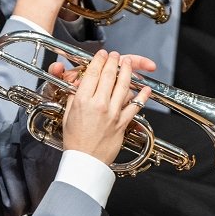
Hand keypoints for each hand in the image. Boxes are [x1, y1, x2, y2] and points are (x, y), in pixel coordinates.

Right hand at [60, 50, 144, 165]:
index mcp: (82, 101)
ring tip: (128, 63)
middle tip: (115, 55)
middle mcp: (98, 104)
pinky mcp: (122, 123)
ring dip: (127, 71)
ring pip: (123, 86)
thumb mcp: (68, 114)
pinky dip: (142, 96)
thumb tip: (80, 84)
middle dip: (113, 61)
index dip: (98, 60)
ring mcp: (112, 113)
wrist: (85, 160)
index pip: (92, 73)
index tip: (101, 55)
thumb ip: (75, 97)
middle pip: (108, 75)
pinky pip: (135, 106)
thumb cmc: (75, 140)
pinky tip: (145, 88)